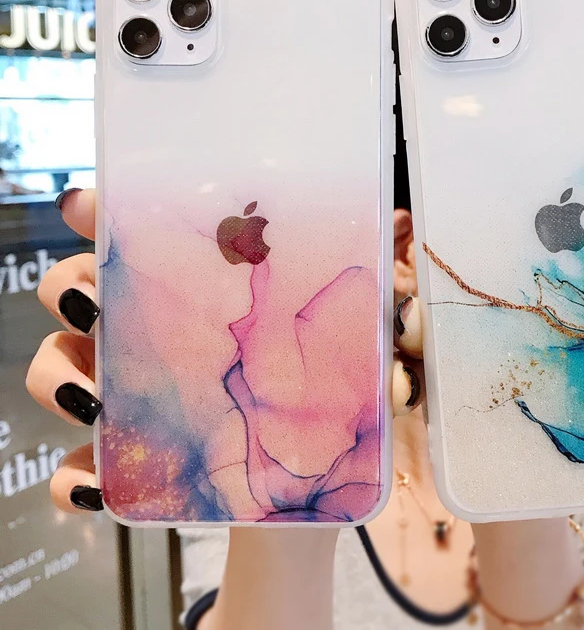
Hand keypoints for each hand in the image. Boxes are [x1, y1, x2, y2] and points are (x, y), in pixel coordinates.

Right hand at [27, 188, 421, 513]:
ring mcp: (131, 401)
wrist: (307, 504)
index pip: (140, 239)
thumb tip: (405, 248)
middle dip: (72, 285)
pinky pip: (71, 469)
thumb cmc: (324, 410)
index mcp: (200, 299)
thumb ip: (370, 306)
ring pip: (56, 367)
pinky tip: (94, 484)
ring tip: (95, 396)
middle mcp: (153, 338)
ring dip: (59, 374)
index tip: (92, 201)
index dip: (104, 212)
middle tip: (94, 301)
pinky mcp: (126, 468)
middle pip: (79, 289)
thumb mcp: (350, 352)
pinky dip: (70, 475)